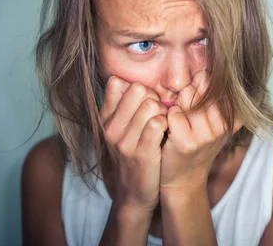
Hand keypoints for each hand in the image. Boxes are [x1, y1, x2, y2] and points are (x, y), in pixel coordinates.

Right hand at [100, 76, 167, 212]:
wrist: (134, 193)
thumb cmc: (132, 155)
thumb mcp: (119, 130)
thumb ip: (120, 104)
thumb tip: (121, 78)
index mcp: (105, 119)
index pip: (117, 83)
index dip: (138, 88)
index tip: (145, 101)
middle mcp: (111, 129)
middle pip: (138, 90)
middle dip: (154, 96)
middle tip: (158, 112)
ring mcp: (125, 142)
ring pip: (151, 104)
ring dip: (163, 111)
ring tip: (164, 123)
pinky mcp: (143, 153)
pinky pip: (158, 122)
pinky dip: (167, 123)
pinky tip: (167, 132)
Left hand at [159, 71, 242, 192]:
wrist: (183, 179)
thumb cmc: (195, 144)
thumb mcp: (213, 123)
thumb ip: (213, 99)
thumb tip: (204, 72)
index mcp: (232, 118)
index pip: (216, 84)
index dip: (200, 85)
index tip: (196, 99)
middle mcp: (223, 126)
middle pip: (200, 88)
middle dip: (187, 94)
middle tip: (185, 113)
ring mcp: (206, 135)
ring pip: (185, 98)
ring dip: (176, 105)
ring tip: (178, 121)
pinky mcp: (187, 142)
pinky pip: (172, 114)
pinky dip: (167, 118)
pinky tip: (170, 130)